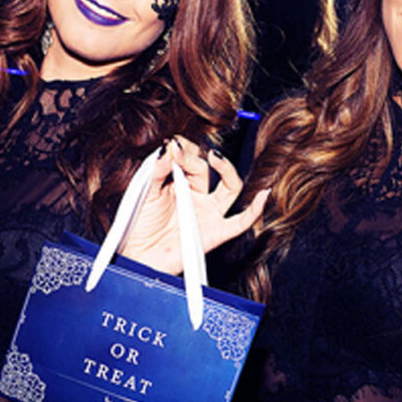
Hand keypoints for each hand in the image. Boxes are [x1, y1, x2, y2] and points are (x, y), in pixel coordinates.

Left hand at [119, 136, 267, 274]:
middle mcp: (198, 196)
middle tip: (178, 155)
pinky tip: (263, 195)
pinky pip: (241, 222)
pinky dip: (255, 209)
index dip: (183, 150)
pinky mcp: (215, 232)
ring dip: (227, 169)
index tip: (171, 146)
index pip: (191, 159)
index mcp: (181, 184)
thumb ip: (157, 170)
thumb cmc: (141, 226)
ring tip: (215, 157)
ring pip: (231, 187)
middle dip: (193, 159)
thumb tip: (168, 148)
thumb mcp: (146, 191)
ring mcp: (209, 213)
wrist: (138, 255)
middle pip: (207, 170)